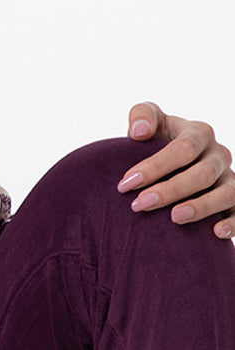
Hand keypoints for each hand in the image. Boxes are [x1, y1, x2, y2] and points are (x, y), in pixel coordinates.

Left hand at [116, 102, 234, 239]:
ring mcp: (228, 179)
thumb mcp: (148, 125)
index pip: (183, 148)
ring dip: (201, 207)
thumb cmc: (154, 145)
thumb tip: (141, 131)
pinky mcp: (233, 202)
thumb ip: (142, 116)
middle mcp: (218, 155)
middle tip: (140, 205)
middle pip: (203, 173)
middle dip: (171, 190)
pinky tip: (215, 233)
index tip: (126, 184)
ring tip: (174, 218)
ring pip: (226, 193)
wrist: (166, 168)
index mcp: (198, 134)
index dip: (155, 166)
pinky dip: (232, 223)